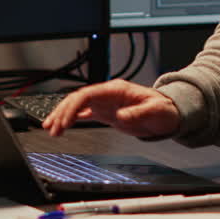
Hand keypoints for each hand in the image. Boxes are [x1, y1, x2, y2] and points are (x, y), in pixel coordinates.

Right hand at [41, 79, 180, 137]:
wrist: (168, 113)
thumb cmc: (163, 109)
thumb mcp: (155, 111)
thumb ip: (138, 112)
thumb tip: (121, 115)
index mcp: (116, 90)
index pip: (87, 94)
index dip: (73, 106)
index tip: (65, 121)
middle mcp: (107, 95)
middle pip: (77, 99)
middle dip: (62, 112)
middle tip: (52, 128)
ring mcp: (106, 103)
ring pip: (77, 105)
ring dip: (63, 115)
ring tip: (50, 128)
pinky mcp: (106, 112)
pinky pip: (84, 113)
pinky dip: (71, 119)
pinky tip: (62, 125)